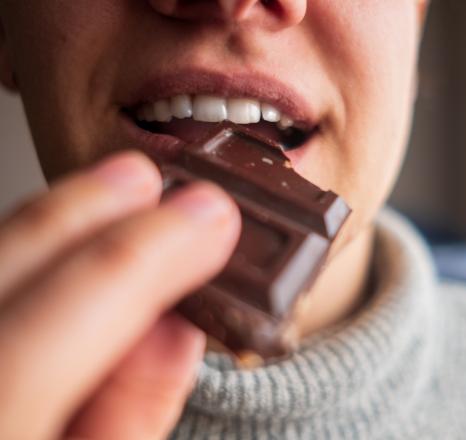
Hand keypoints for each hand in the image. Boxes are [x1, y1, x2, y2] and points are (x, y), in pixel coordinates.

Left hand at [0, 151, 240, 438]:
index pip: (82, 308)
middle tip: (148, 179)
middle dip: (84, 213)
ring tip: (106, 196)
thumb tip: (175, 325)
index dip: (158, 249)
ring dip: (42, 226)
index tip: (213, 216)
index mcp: (6, 420)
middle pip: (5, 268)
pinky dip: (10, 255)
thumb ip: (135, 414)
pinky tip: (47, 246)